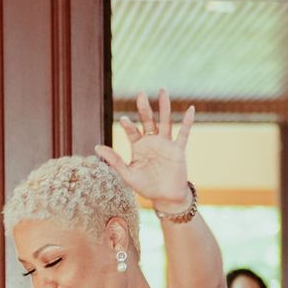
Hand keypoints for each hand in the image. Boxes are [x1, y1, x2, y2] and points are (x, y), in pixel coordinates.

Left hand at [95, 88, 192, 210]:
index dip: (128, 125)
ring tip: (162, 90)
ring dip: (164, 107)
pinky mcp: (178, 150)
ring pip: (165, 122)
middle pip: (148, 120)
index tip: (124, 120)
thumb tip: (97, 146)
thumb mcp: (128, 174)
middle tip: (141, 94)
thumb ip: (114, 160)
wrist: (166, 197)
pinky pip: (183, 134)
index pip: (132, 131)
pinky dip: (187, 122)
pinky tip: (190, 109)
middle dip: (144, 108)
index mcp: (138, 146)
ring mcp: (166, 144)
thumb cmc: (146, 187)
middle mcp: (152, 142)